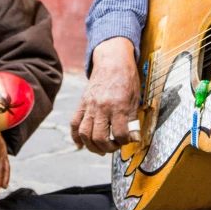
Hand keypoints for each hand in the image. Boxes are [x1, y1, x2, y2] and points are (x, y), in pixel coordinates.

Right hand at [70, 37, 141, 154]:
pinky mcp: (82, 103)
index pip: (119, 134)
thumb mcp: (136, 98)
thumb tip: (134, 139)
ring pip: (84, 133)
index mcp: (118, 105)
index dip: (125, 142)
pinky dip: (75, 136)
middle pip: (99, 137)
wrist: (112, 61)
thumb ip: (134, 119)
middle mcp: (102, 107)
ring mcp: (89, 105)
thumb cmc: (127, 78)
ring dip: (92, 146)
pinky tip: (80, 145)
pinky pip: (74, 123)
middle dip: (108, 148)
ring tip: (101, 149)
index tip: (128, 140)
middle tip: (114, 147)